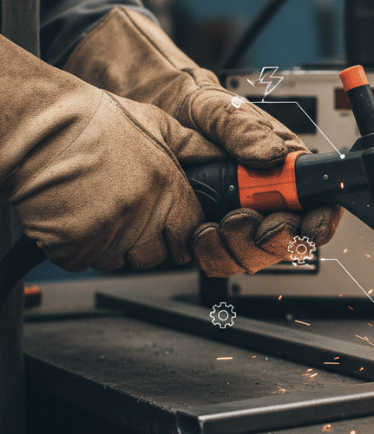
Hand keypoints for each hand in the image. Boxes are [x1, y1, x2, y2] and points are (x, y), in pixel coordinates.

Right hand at [1, 34, 216, 270]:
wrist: (36, 123)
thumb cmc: (94, 120)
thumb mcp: (158, 124)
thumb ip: (196, 147)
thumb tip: (225, 158)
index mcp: (167, 186)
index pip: (190, 234)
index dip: (180, 235)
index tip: (170, 231)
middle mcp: (141, 211)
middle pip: (156, 256)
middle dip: (145, 243)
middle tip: (125, 216)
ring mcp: (107, 230)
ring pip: (119, 261)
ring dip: (109, 245)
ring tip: (96, 210)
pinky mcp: (72, 243)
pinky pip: (83, 261)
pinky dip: (76, 247)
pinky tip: (74, 216)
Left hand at [64, 7, 342, 275]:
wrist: (154, 118)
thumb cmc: (193, 110)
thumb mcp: (219, 109)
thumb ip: (244, 129)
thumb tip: (272, 155)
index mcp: (286, 171)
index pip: (320, 206)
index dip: (319, 223)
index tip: (303, 227)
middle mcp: (269, 201)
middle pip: (289, 241)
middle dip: (267, 240)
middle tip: (241, 221)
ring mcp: (242, 221)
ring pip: (256, 258)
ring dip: (236, 250)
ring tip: (212, 228)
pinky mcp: (214, 234)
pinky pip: (223, 261)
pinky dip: (211, 255)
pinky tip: (197, 234)